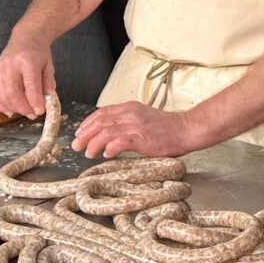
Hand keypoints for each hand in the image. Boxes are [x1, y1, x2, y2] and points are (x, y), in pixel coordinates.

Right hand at [0, 39, 54, 117]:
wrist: (25, 38)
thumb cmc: (37, 52)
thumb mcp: (48, 65)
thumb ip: (48, 83)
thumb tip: (48, 99)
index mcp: (27, 60)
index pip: (30, 84)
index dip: (34, 100)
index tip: (40, 111)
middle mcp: (10, 65)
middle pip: (12, 93)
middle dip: (23, 108)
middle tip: (33, 114)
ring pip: (2, 97)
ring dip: (14, 109)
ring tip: (25, 111)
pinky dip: (1, 106)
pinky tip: (11, 110)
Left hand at [72, 102, 202, 158]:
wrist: (186, 129)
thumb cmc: (167, 128)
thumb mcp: (143, 119)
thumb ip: (126, 123)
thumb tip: (108, 135)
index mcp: (130, 108)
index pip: (102, 112)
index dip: (87, 123)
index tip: (79, 133)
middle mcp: (130, 114)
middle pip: (100, 121)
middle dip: (85, 134)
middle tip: (76, 145)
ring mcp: (136, 125)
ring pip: (106, 132)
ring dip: (93, 143)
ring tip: (88, 153)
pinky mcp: (142, 138)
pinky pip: (120, 142)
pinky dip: (109, 148)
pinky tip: (106, 154)